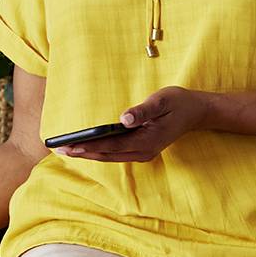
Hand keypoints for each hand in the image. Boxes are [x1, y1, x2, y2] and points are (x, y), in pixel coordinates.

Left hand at [55, 86, 210, 163]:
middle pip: (108, 155)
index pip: (113, 146)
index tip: (70, 146)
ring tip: (65, 150)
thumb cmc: (179, 102)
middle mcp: (145, 150)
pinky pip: (116, 153)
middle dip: (83, 153)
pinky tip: (85, 148)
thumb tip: (124, 119)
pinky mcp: (141, 149)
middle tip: (58, 149)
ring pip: (110, 156)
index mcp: (148, 139)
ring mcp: (143, 152)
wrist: (197, 112)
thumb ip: (143, 110)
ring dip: (89, 154)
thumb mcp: (162, 100)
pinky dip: (99, 151)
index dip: (90, 147)